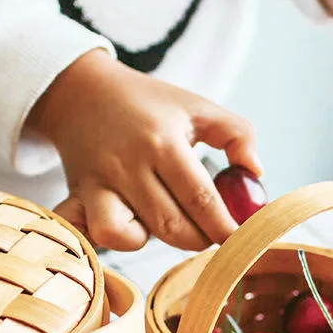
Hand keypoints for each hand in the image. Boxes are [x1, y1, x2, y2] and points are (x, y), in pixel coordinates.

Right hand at [25, 49, 260, 250]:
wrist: (82, 91)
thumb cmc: (146, 103)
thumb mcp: (197, 106)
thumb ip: (237, 134)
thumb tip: (255, 173)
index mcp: (163, 142)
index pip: (200, 198)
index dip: (224, 227)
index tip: (239, 240)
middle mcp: (128, 165)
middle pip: (168, 226)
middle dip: (196, 239)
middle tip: (207, 233)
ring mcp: (98, 183)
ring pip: (122, 235)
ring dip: (146, 242)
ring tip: (158, 225)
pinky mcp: (77, 194)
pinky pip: (80, 230)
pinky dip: (94, 241)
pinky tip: (115, 231)